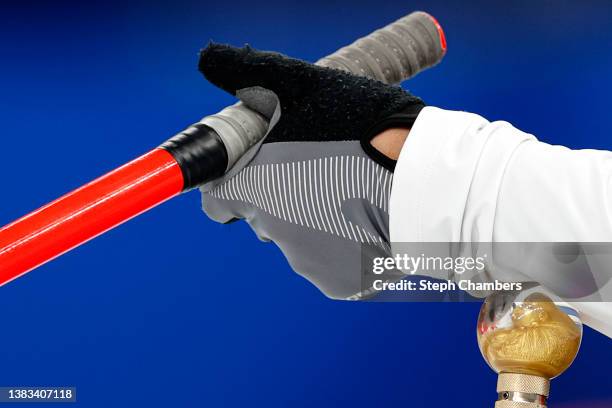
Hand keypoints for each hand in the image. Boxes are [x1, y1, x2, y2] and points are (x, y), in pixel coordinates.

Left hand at [198, 43, 423, 298]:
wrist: (431, 183)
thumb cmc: (366, 129)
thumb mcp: (306, 87)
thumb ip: (252, 76)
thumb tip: (209, 59)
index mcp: (254, 189)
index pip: (217, 200)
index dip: (231, 184)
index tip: (255, 173)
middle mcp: (273, 233)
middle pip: (264, 217)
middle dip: (283, 197)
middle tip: (323, 169)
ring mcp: (309, 263)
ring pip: (301, 240)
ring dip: (317, 220)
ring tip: (355, 193)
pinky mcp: (342, 284)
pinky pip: (333, 263)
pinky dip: (346, 246)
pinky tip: (371, 221)